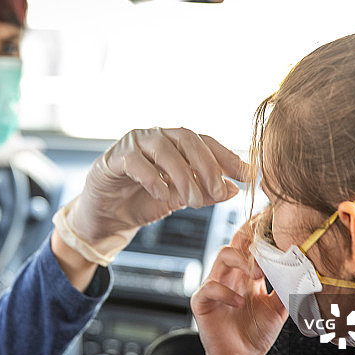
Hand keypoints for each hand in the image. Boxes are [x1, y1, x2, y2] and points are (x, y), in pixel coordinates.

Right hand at [53, 127, 247, 264]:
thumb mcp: (180, 199)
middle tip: (218, 191)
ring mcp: (133, 145)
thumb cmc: (141, 202)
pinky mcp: (113, 159)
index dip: (228, 157)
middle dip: (207, 165)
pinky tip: (163, 195)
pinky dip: (154, 178)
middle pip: (187, 138)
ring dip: (182, 175)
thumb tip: (233, 190)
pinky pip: (136, 162)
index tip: (248, 176)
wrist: (106, 217)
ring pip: (164, 149)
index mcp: (174, 143)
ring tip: (191, 201)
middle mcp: (155, 137)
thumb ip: (204, 193)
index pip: (205, 142)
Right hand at [191, 218, 286, 354]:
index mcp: (248, 271)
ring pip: (223, 255)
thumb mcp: (280, 308)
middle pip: (237, 239)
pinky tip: (239, 302)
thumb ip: (290, 288)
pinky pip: (210, 287)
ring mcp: (215, 284)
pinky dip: (226, 292)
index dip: (262, 227)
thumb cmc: (258, 332)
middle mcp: (231, 273)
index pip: (253, 241)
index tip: (277, 215)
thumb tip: (308, 270)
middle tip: (270, 239)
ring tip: (258, 275)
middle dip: (252, 234)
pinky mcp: (202, 301)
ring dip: (243, 260)